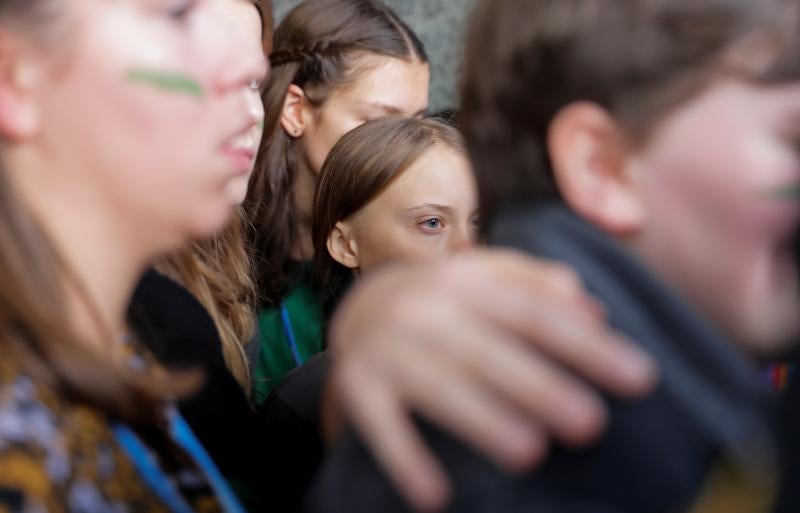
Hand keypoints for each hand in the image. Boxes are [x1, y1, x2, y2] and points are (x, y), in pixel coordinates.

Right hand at [327, 248, 657, 511]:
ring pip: (436, 386)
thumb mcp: (486, 278)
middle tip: (590, 424)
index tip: (639, 378)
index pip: (533, 312)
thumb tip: (595, 311)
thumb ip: (537, 284)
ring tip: (529, 454)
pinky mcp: (357, 384)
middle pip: (486, 349)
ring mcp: (387, 347)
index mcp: (464, 281)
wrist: (358, 306)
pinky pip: (380, 423)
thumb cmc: (444, 300)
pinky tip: (436, 496)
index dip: (585, 344)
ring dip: (481, 419)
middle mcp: (424, 308)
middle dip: (539, 386)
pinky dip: (404, 457)